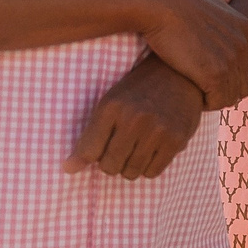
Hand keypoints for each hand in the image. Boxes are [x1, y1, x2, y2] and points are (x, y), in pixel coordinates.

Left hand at [64, 56, 204, 180]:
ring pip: (131, 173)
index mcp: (111, 106)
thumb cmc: (137, 92)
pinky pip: (152, 173)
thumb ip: (89, 137)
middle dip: (111, 163)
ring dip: (130, 167)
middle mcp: (133, 118)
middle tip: (118, 149)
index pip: (89, 151)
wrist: (179, 74)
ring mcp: (156, 130)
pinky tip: (151, 150)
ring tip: (136, 148)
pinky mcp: (176, 140)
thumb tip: (68, 170)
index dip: (86, 159)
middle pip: (109, 166)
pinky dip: (148, 167)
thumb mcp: (110, 103)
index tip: (82, 160)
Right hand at [138, 0, 247, 107]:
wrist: (159, 5)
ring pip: (232, 96)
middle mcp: (244, 46)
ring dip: (216, 99)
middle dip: (226, 91)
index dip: (238, 79)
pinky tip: (193, 95)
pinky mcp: (214, 74)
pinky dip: (207, 103)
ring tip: (198, 94)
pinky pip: (218, 100)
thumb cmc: (176, 1)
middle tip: (205, 90)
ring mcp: (231, 60)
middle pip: (245, 86)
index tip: (217, 79)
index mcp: (246, 30)